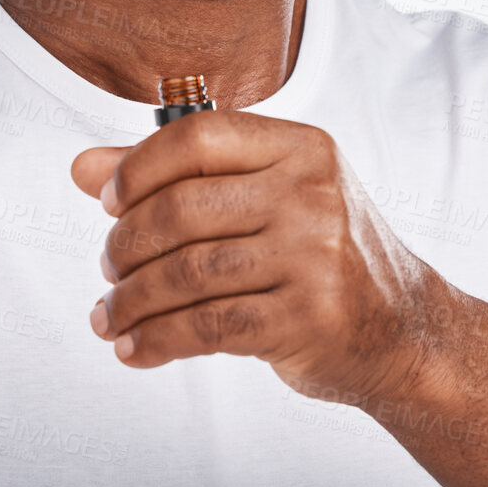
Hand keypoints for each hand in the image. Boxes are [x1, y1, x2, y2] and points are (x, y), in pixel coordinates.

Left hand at [70, 110, 437, 405]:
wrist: (405, 329)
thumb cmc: (319, 251)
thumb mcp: (265, 195)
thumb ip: (176, 175)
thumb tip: (82, 168)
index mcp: (301, 147)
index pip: (197, 138)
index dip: (137, 168)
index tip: (109, 202)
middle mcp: (312, 194)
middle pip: (182, 209)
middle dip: (126, 245)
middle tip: (109, 268)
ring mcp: (314, 257)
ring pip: (187, 273)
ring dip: (131, 301)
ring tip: (109, 316)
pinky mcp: (308, 319)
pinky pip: (208, 327)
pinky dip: (157, 340)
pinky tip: (135, 348)